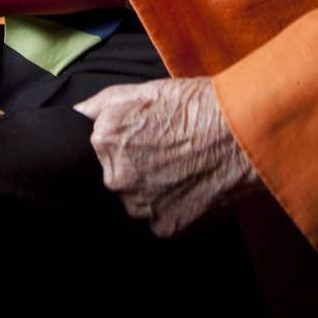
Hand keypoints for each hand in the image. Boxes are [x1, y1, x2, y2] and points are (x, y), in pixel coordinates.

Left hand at [74, 76, 260, 235]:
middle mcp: (115, 177)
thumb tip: (77, 113)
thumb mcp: (145, 89)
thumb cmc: (196, 106)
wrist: (241, 134)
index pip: (98, 149)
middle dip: (135, 167)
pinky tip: (189, 185)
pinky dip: (170, 207)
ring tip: (180, 168)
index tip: (145, 138)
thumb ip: (104, 103)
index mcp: (106, 139)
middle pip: (115, 177)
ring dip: (150, 189)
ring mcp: (139, 206)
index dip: (124, 143)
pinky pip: (158, 220)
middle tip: (166, 153)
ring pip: (136, 201)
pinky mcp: (163, 228)